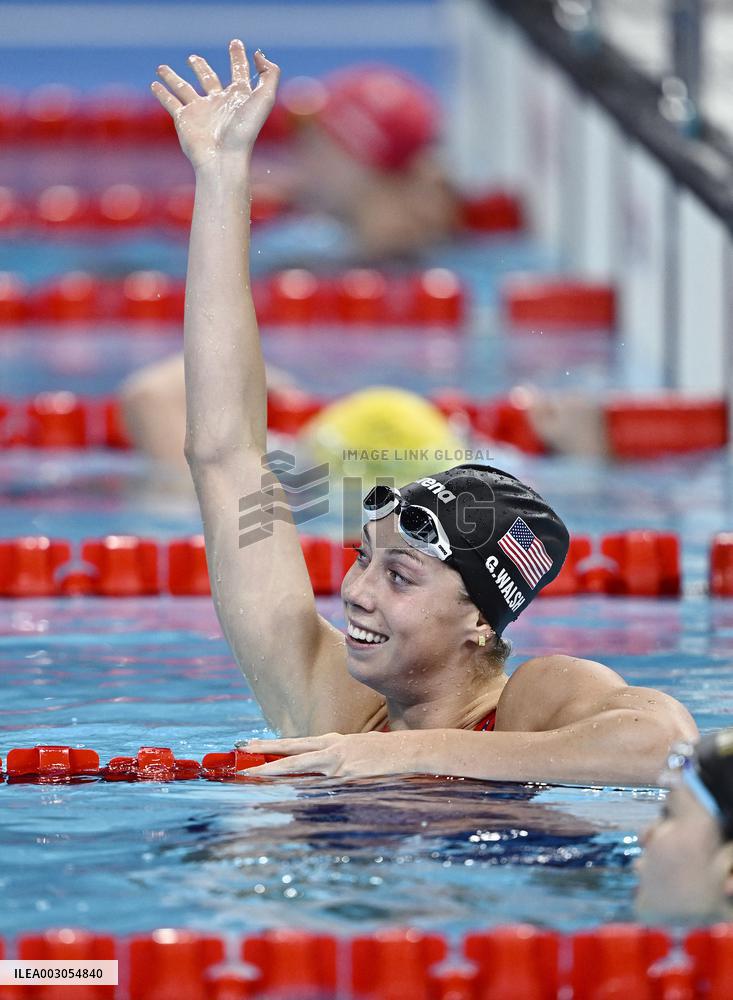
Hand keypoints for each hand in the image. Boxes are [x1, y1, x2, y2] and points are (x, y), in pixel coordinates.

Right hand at [151, 40, 279, 169]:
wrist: (224, 158)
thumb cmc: (245, 130)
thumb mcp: (265, 98)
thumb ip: (269, 74)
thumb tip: (259, 55)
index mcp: (238, 98)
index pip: (238, 72)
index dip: (238, 57)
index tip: (236, 43)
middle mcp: (218, 103)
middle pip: (208, 80)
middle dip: (201, 68)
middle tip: (193, 58)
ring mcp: (200, 111)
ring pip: (183, 88)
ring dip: (173, 78)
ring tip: (161, 68)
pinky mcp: (184, 119)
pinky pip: (170, 102)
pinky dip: (162, 93)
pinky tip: (154, 85)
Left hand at [237, 732, 417, 778]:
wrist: (412, 751)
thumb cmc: (390, 754)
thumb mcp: (360, 752)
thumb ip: (339, 761)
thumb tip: (324, 773)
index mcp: (336, 742)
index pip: (297, 743)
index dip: (273, 745)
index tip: (251, 745)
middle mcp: (333, 749)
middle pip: (291, 749)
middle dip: (265, 751)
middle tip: (240, 751)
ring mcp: (339, 763)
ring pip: (299, 765)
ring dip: (274, 770)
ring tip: (251, 773)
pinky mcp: (348, 776)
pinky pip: (319, 785)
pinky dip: (302, 789)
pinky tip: (285, 795)